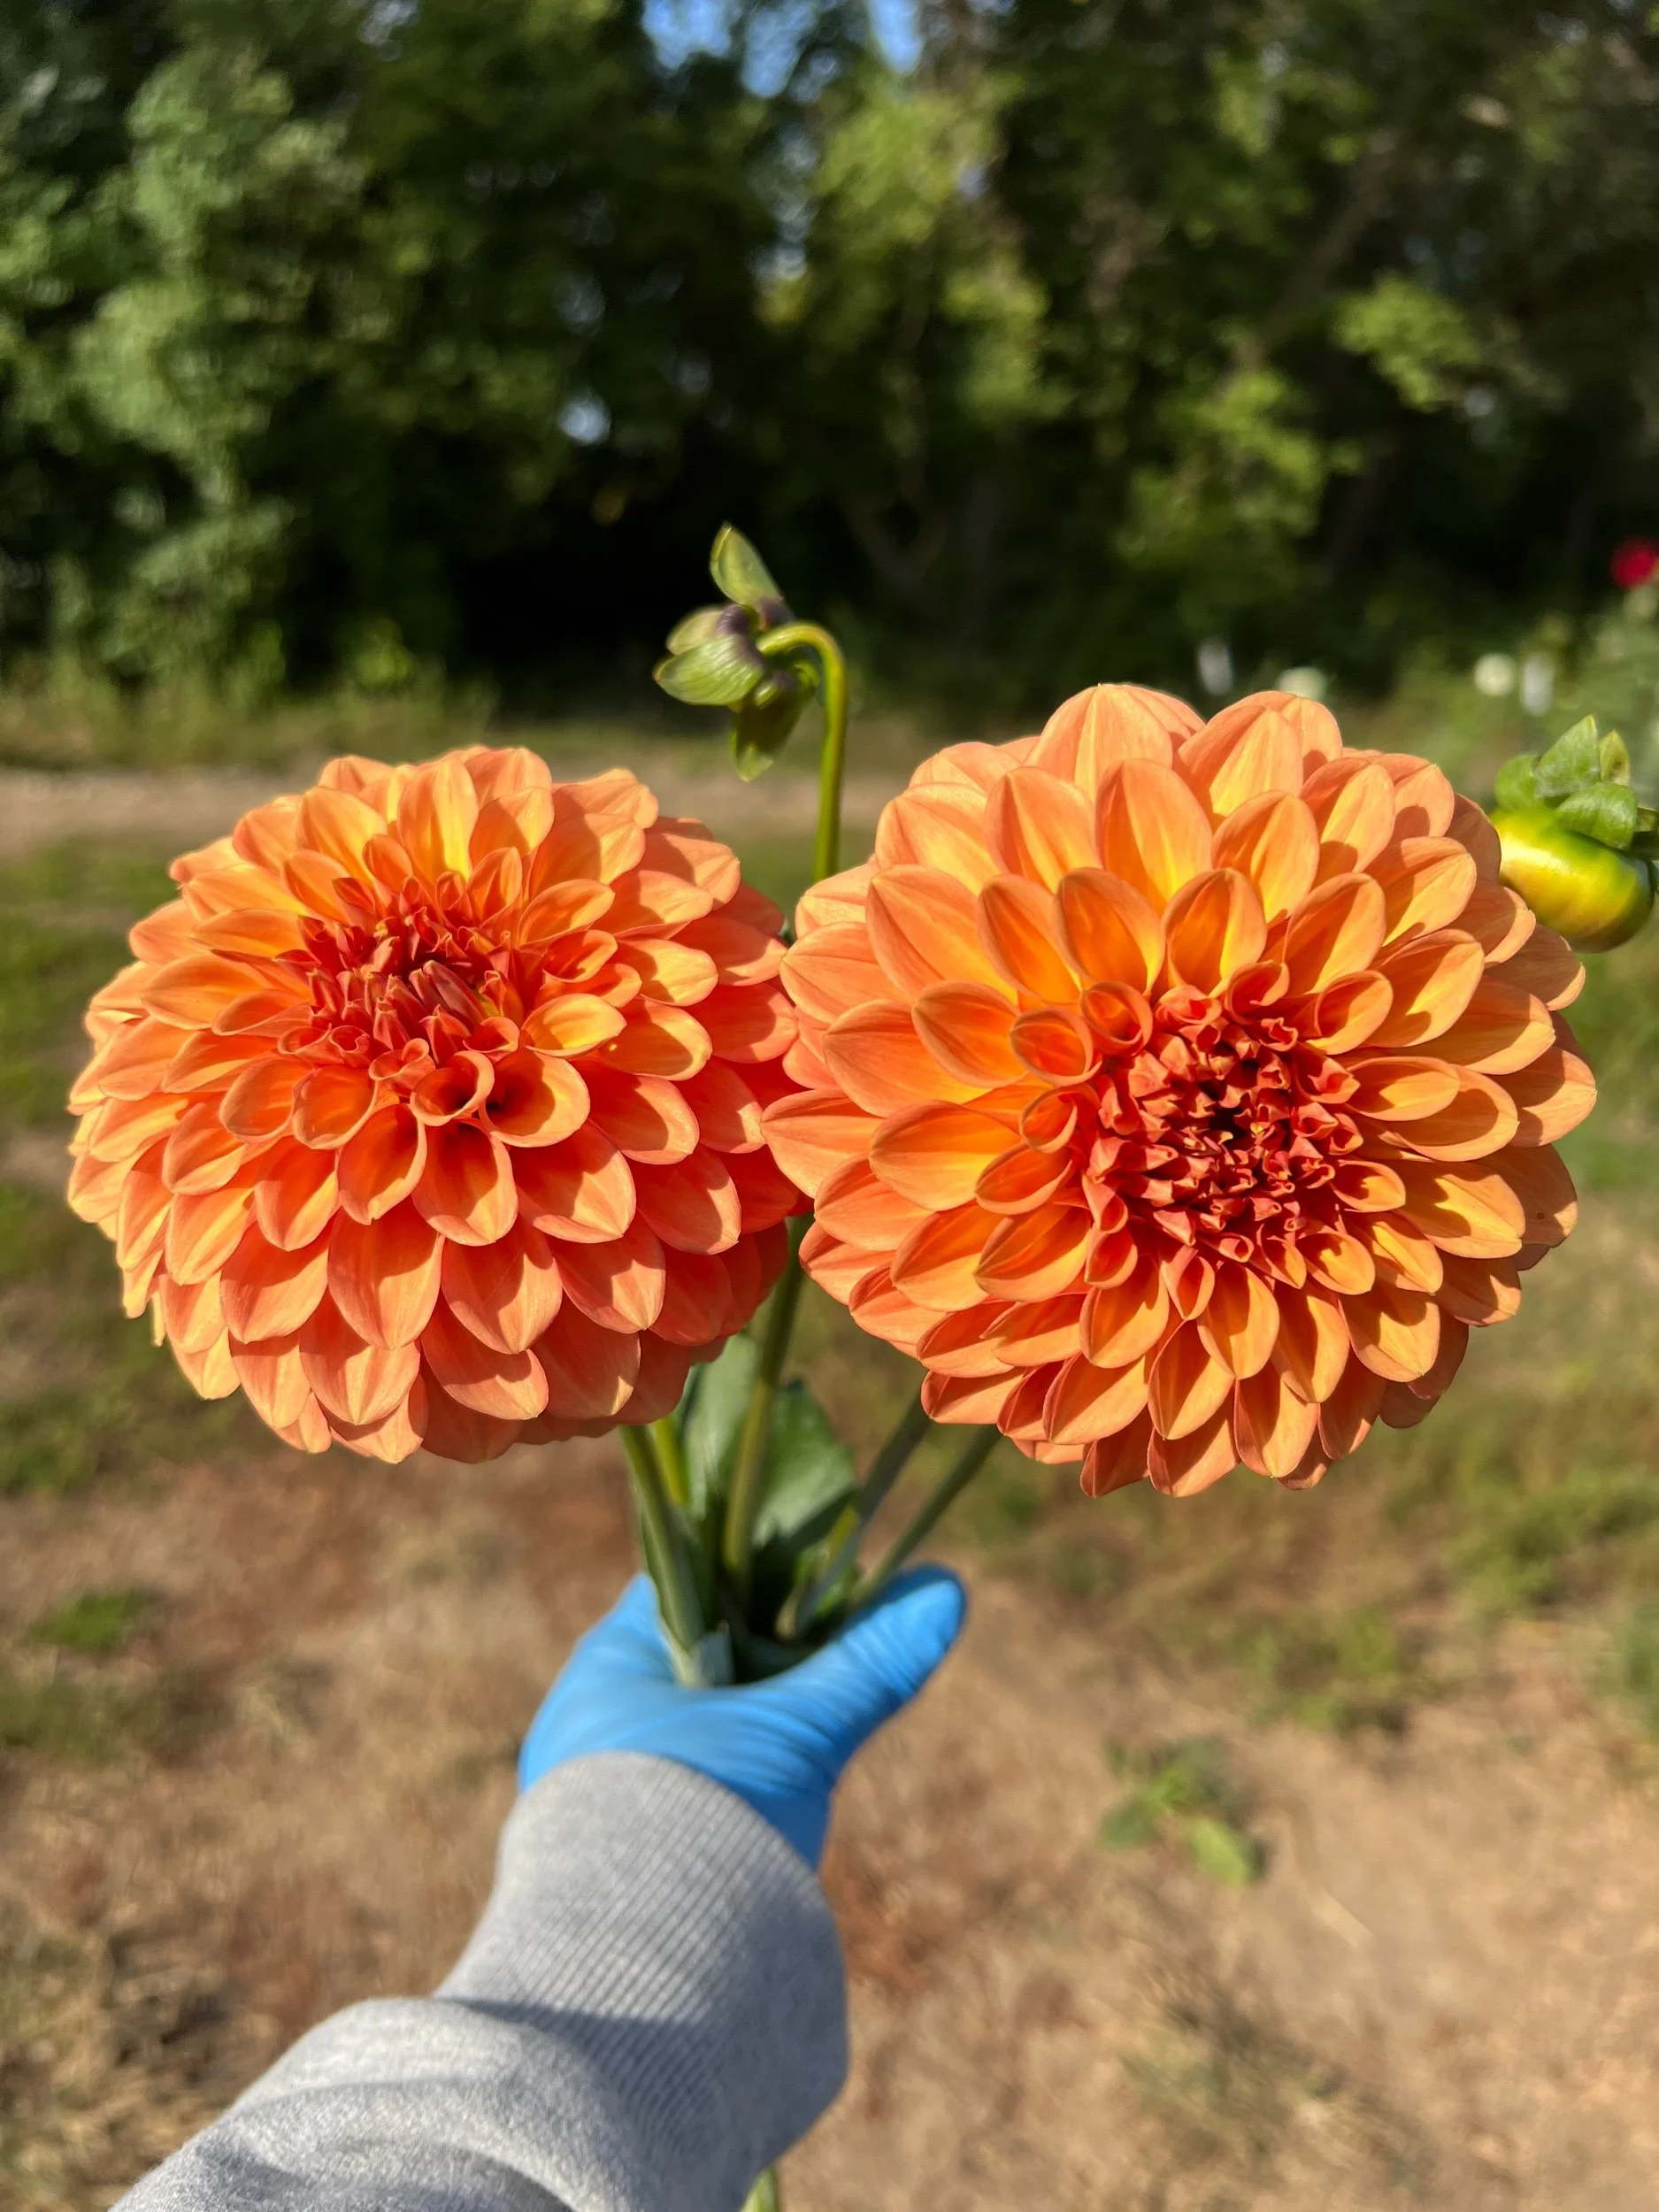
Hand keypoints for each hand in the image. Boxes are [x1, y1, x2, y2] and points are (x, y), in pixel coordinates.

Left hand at [519, 1568, 966, 1865]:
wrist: (632, 1976)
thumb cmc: (702, 1823)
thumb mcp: (799, 1734)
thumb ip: (868, 1665)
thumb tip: (948, 1588)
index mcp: (609, 1664)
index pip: (685, 1582)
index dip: (755, 1572)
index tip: (817, 1576)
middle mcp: (586, 1717)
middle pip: (690, 1656)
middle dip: (760, 1659)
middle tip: (828, 1660)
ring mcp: (588, 1787)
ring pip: (686, 1727)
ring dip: (748, 1728)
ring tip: (810, 1737)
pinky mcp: (607, 1855)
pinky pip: (674, 1792)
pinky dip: (727, 1786)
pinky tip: (771, 1809)